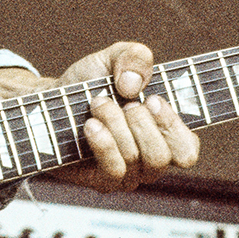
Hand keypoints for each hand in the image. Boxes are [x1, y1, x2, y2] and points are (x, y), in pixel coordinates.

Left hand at [0, 42, 200, 193]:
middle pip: (162, 157)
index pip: (187, 150)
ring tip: (97, 104)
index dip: (173, 126)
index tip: (151, 99)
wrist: (51, 99)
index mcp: (164, 135)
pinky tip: (90, 124)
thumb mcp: (114, 57)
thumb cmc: (90, 81)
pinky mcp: (102, 181)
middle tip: (121, 101)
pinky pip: (114, 170)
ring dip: (114, 123)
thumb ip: (135, 56)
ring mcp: (127, 175)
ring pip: (135, 159)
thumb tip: (133, 85)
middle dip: (138, 121)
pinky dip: (103, 142)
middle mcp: (149, 160)